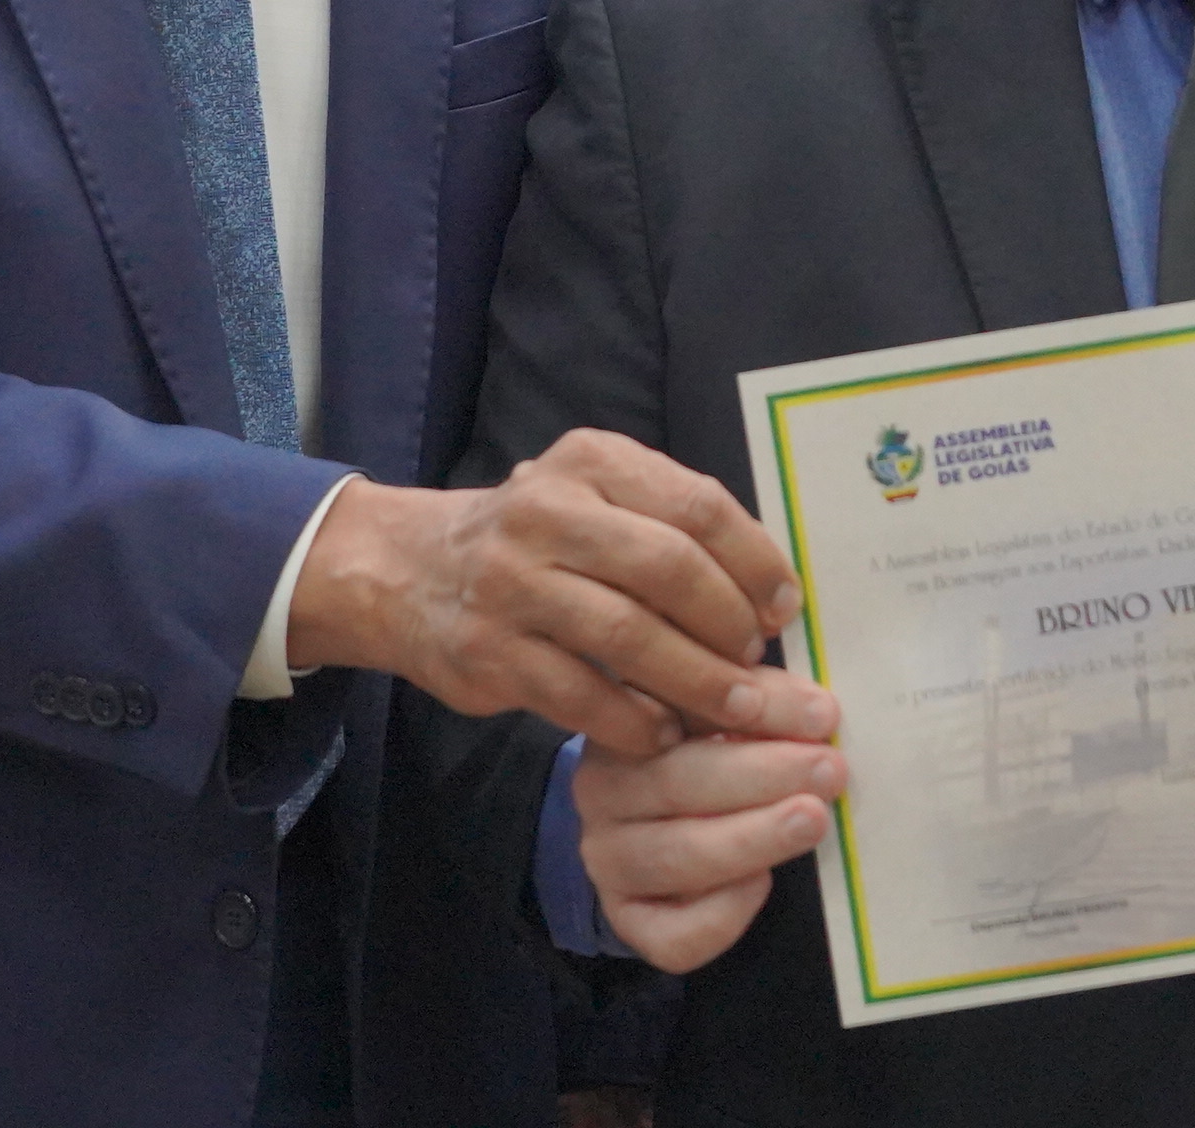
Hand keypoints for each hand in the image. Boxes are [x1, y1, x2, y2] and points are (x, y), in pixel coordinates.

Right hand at [286, 429, 832, 752]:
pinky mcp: (489, 653)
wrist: (409, 569)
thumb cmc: (537, 536)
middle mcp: (547, 511)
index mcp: (591, 461)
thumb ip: (670, 523)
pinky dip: (633, 721)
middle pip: (669, 569)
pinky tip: (663, 733)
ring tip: (732, 709)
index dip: (754, 562)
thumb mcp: (595, 494)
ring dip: (694, 681)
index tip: (784, 607)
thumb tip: (770, 593)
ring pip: (629, 637)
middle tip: (759, 666)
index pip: (697, 505)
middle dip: (729, 625)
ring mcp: (512, 583)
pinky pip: (581, 695)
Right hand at [576, 724, 846, 971]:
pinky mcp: (627, 919)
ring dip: (752, 838)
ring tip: (813, 821)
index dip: (759, 709)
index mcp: (629, 720)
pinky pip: (671, 932)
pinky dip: (722, 913)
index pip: (689, 708)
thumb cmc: (712, 754)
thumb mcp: (732, 713)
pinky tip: (761, 883)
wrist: (662, 825)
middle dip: (764, 776)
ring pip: (677, 855)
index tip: (823, 715)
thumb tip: (817, 710)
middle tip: (829, 771)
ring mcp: (609, 858)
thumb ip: (764, 701)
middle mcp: (603, 788)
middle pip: (678, 781)